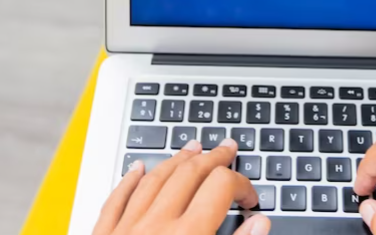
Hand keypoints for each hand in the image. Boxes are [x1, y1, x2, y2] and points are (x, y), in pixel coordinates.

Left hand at [93, 138, 270, 234]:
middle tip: (228, 149)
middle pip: (189, 175)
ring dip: (176, 160)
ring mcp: (126, 230)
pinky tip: (137, 168)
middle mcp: (156, 227)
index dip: (242, 185)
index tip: (250, 199)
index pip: (221, 188)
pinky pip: (115, 200)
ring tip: (193, 148)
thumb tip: (260, 223)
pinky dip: (128, 181)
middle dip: (213, 159)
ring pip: (153, 180)